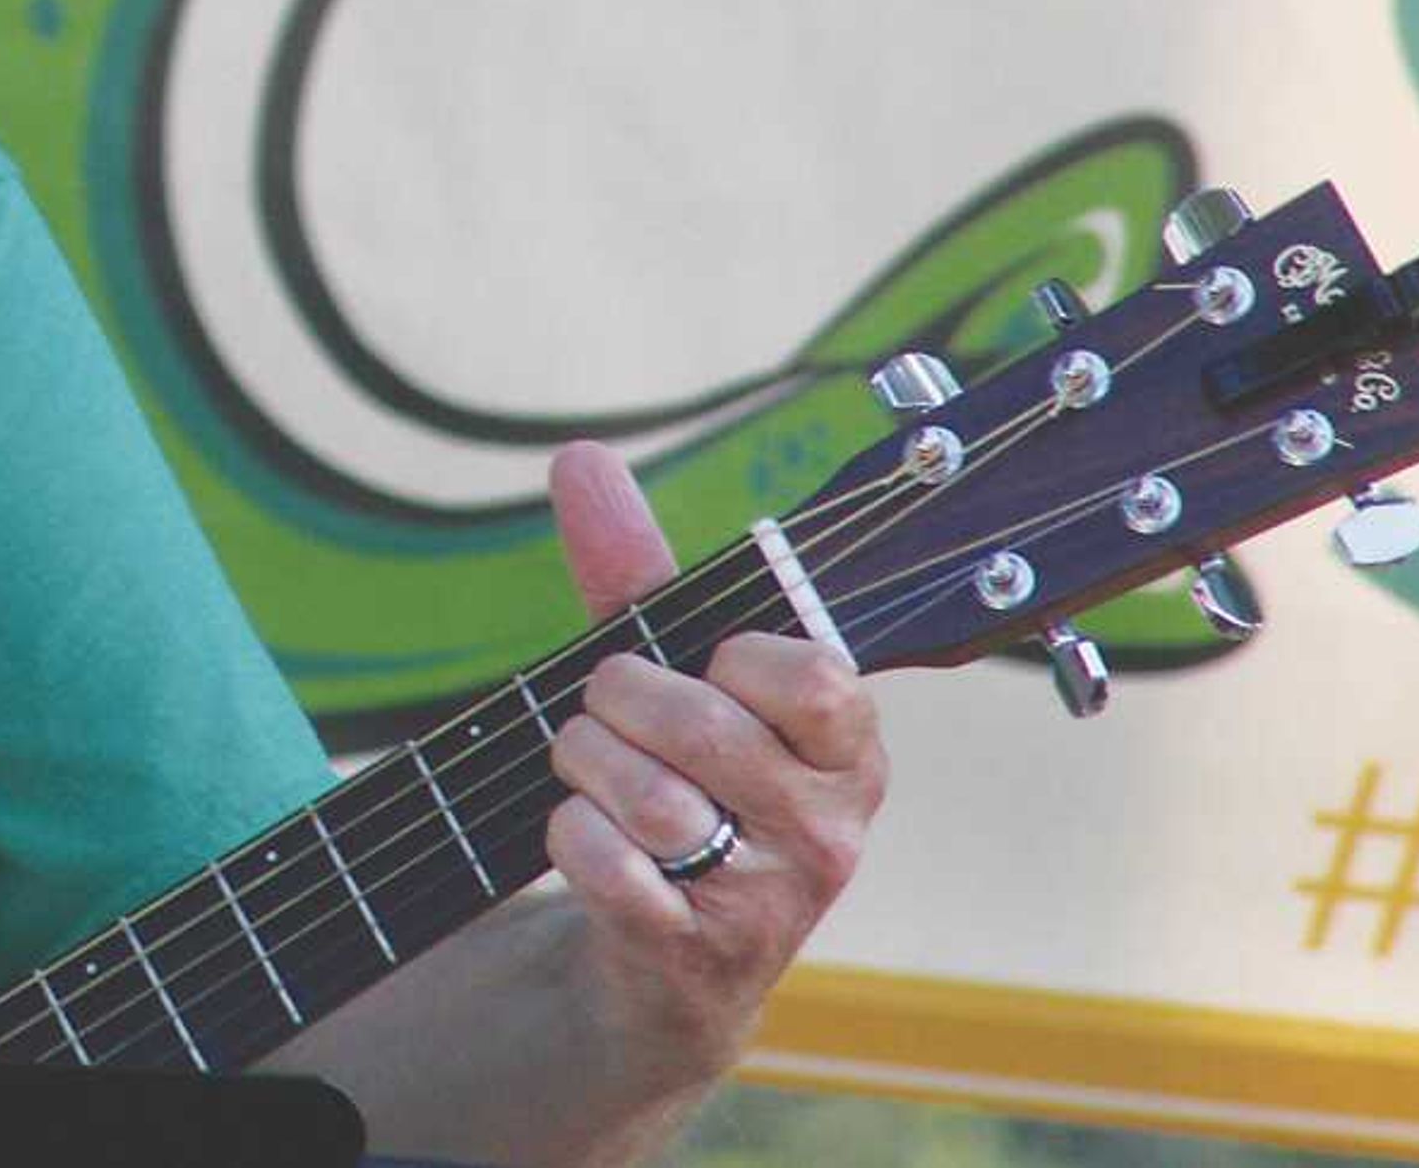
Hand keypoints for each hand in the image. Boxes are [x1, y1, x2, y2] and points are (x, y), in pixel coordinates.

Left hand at [538, 440, 888, 1082]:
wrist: (668, 961)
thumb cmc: (684, 786)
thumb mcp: (678, 679)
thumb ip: (637, 571)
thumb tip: (580, 457)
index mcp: (850, 750)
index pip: (813, 677)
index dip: (732, 659)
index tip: (711, 672)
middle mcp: (828, 828)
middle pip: (697, 723)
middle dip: (617, 700)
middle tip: (612, 714)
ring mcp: (768, 900)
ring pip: (644, 793)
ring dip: (583, 764)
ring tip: (592, 772)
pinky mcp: (695, 953)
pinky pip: (605, 861)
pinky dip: (569, 833)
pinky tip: (585, 835)